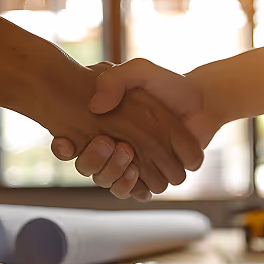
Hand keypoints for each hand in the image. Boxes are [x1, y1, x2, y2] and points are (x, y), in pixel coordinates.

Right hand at [52, 58, 224, 196]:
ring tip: (127, 158)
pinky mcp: (152, 176)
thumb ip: (115, 79)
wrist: (201, 101)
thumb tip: (95, 106)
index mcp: (101, 125)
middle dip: (94, 160)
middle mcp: (112, 148)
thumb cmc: (167, 85)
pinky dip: (134, 187)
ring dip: (113, 174)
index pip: (69, 144)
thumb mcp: (140, 71)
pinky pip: (135, 192)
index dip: (62, 148)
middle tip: (108, 144)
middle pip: (89, 168)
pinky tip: (136, 174)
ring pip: (109, 183)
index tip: (65, 142)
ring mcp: (132, 165)